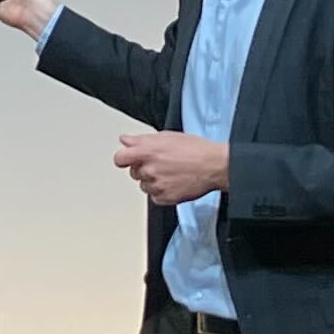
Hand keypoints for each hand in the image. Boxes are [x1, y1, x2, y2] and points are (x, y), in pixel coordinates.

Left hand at [115, 132, 229, 204]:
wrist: (214, 166)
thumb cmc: (195, 149)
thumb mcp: (166, 136)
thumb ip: (141, 139)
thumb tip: (125, 140)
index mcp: (147, 152)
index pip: (119, 159)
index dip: (123, 158)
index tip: (127, 158)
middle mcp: (149, 169)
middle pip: (133, 173)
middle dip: (142, 168)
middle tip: (159, 163)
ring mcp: (156, 185)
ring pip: (144, 185)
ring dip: (152, 180)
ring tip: (169, 172)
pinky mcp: (164, 198)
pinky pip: (154, 196)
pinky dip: (161, 191)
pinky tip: (173, 182)